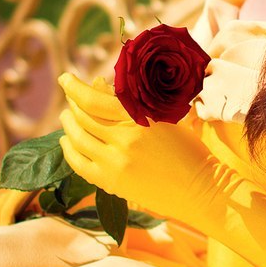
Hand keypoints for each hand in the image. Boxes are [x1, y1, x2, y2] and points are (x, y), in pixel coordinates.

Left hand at [58, 73, 225, 229]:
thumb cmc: (186, 148)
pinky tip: (67, 140)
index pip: (94, 99)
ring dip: (68, 124)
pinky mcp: (111, 183)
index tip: (66, 79)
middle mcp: (124, 140)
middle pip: (82, 117)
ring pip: (77, 138)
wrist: (199, 187)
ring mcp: (115, 163)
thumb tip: (98, 86)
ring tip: (67, 117)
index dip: (74, 87)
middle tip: (70, 98)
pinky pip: (78, 163)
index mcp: (139, 118)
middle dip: (72, 105)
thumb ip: (131, 103)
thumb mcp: (163, 118)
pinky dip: (69, 149)